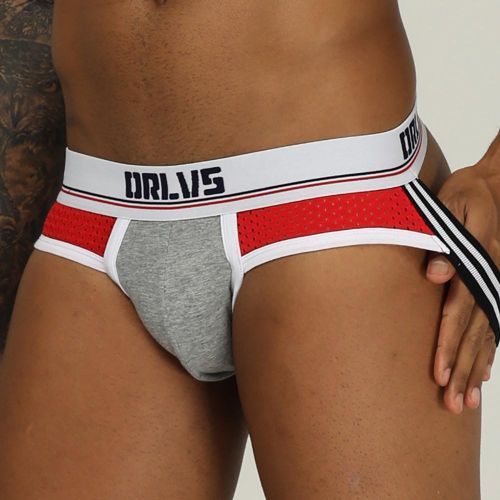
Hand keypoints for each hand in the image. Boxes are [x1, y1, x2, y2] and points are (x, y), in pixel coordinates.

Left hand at [426, 134, 499, 414]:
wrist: (497, 185)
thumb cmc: (467, 194)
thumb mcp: (451, 207)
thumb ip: (442, 240)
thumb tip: (434, 274)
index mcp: (476, 264)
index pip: (459, 313)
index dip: (449, 345)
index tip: (440, 375)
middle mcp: (490, 281)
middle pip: (475, 334)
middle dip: (462, 369)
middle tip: (451, 403)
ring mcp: (497, 286)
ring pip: (487, 337)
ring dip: (476, 369)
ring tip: (465, 400)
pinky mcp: (497, 287)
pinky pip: (496, 326)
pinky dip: (489, 353)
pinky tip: (483, 374)